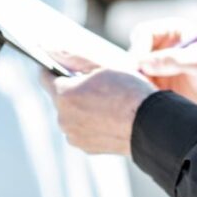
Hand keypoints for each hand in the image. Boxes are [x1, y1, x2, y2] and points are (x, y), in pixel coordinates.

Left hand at [39, 57, 156, 155]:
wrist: (151, 125)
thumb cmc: (129, 91)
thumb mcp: (102, 66)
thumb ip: (73, 57)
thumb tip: (49, 48)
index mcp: (64, 96)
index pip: (45, 77)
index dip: (52, 68)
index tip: (60, 64)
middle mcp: (63, 119)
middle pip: (60, 98)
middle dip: (73, 89)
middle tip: (95, 83)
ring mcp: (74, 136)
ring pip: (71, 115)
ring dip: (81, 107)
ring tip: (105, 101)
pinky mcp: (86, 148)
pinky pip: (82, 130)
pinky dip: (90, 123)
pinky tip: (109, 116)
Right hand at [131, 18, 196, 120]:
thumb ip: (175, 60)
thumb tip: (144, 62)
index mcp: (176, 32)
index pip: (145, 32)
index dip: (139, 47)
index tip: (139, 66)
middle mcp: (164, 47)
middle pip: (135, 51)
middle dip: (134, 66)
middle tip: (141, 82)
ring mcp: (159, 67)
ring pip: (134, 71)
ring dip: (136, 82)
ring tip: (148, 94)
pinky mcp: (157, 86)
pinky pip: (139, 87)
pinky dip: (140, 93)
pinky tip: (149, 101)